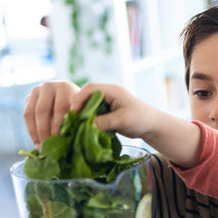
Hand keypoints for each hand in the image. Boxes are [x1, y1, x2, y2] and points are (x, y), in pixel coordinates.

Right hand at [24, 80, 79, 146]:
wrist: (68, 98)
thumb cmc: (79, 109)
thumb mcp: (82, 112)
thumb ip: (78, 120)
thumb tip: (74, 136)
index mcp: (65, 87)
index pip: (60, 108)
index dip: (59, 126)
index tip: (61, 140)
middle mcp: (49, 85)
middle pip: (43, 110)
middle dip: (46, 130)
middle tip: (49, 146)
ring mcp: (37, 90)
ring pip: (32, 113)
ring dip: (37, 132)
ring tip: (42, 147)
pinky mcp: (29, 97)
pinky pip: (27, 115)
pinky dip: (31, 130)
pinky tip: (37, 142)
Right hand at [24, 82, 162, 145]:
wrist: (150, 125)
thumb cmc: (140, 119)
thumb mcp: (122, 120)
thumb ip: (105, 121)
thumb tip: (88, 125)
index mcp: (111, 90)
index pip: (90, 89)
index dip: (79, 98)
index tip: (72, 111)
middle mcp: (106, 94)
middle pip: (84, 95)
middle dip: (75, 106)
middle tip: (67, 120)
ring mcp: (104, 102)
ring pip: (86, 105)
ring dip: (78, 114)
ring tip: (70, 125)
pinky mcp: (104, 112)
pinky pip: (90, 113)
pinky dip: (84, 120)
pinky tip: (78, 129)